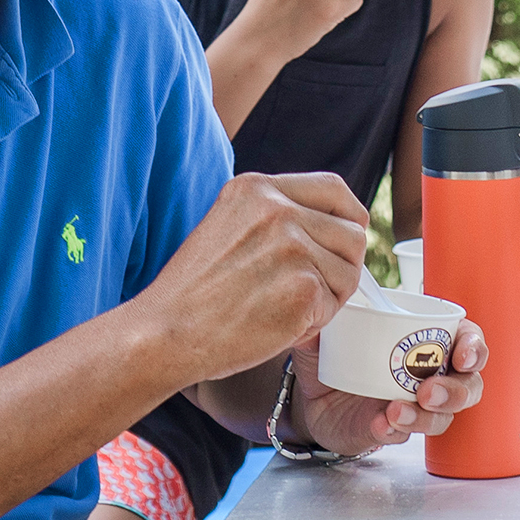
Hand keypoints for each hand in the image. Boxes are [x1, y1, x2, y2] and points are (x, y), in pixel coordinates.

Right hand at [140, 171, 368, 382]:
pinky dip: (314, 321)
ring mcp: (293, 247)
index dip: (350, 216)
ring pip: (349, 273)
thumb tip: (331, 225)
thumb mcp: (227, 226)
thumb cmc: (194, 291)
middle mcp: (277, 210)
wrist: (166, 331)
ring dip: (328, 296)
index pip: (333, 189)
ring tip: (282, 306)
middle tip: (306, 287)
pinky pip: (336, 305)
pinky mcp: (304, 287)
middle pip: (352, 234)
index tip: (344, 238)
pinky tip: (278, 323)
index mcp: (256, 189)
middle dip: (340, 265)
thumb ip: (273, 216)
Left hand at [288, 318, 487, 453]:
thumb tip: (326, 290)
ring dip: (425, 417)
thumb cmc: (330, 351)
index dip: (475, 348)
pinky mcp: (391, 429)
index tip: (462, 356)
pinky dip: (393, 431)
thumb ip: (332, 308)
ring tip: (396, 411)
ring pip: (442, 417)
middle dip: (456, 391)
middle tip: (428, 391)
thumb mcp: (329, 324)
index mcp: (425, 342)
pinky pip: (402, 435)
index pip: (468, 340)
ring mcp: (414, 406)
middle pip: (468, 386)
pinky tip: (379, 424)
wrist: (303, 391)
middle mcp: (429, 376)